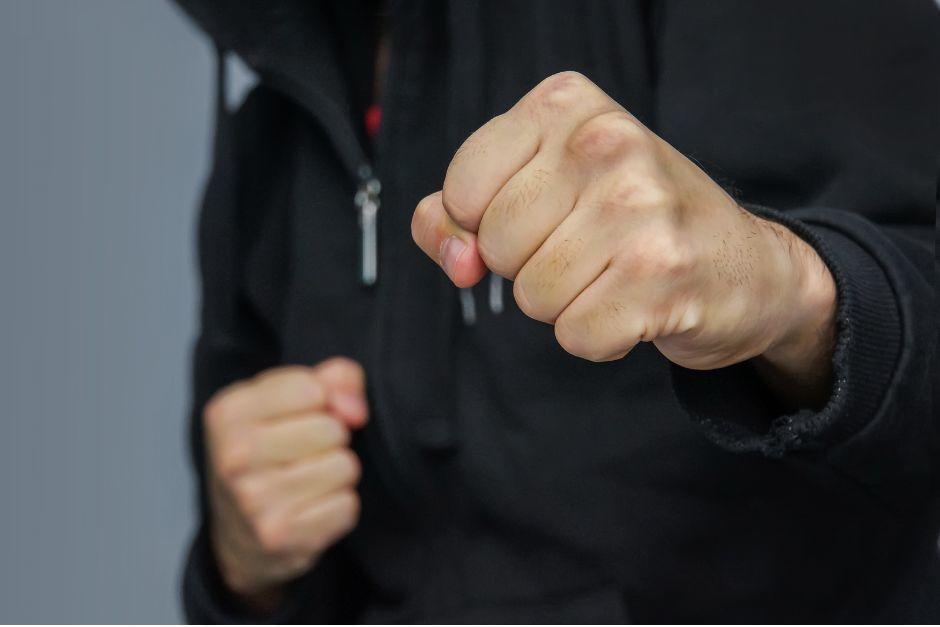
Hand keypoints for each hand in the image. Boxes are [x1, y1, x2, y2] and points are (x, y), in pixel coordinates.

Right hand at [203, 358, 367, 611]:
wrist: (239, 529)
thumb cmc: (273, 448)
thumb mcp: (291, 398)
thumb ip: (335, 379)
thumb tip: (355, 411)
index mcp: (228, 412)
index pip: (313, 389)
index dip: (323, 400)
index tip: (303, 414)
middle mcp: (233, 456)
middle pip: (332, 429)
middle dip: (333, 437)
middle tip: (306, 451)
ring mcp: (253, 501)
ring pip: (344, 467)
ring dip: (338, 472)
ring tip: (309, 478)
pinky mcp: (279, 536)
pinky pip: (346, 506)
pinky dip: (338, 506)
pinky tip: (311, 507)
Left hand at [412, 72, 835, 402]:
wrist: (747, 264)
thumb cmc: (630, 222)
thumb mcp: (541, 188)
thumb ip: (458, 217)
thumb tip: (458, 262)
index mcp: (566, 105)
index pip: (463, 188)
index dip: (483, 225)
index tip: (538, 219)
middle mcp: (607, 142)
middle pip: (494, 246)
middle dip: (527, 267)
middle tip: (587, 249)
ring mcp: (639, 206)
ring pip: (531, 296)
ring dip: (564, 304)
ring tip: (614, 276)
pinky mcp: (663, 272)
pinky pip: (575, 335)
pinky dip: (597, 338)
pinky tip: (635, 307)